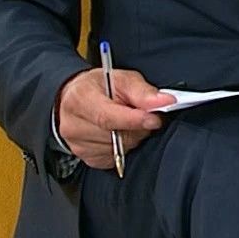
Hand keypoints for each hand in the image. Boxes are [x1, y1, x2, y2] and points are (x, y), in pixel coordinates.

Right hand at [54, 68, 173, 169]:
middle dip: (138, 126)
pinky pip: (117, 158)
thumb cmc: (99, 87)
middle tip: (142, 114)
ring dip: (132, 136)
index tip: (154, 119)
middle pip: (117, 136)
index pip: (108, 117)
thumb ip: (142, 91)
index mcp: (79, 100)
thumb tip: (165, 102)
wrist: (76, 98)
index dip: (135, 120)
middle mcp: (73, 125)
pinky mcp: (89, 159)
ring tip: (127, 122)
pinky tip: (119, 133)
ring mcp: (79, 146)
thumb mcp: (121, 78)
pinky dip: (124, 147)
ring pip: (120, 149)